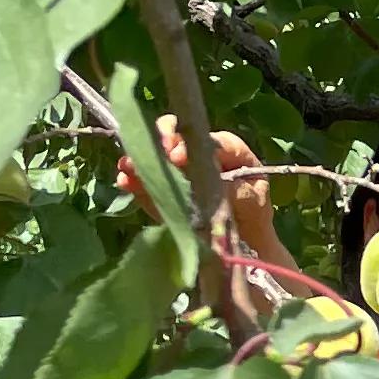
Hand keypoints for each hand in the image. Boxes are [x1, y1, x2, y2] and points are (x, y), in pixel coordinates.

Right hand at [122, 118, 283, 262]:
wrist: (244, 243)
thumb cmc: (253, 216)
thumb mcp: (252, 202)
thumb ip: (235, 190)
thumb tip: (213, 181)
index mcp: (226, 150)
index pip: (205, 139)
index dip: (189, 143)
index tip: (177, 157)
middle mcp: (199, 154)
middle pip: (177, 135)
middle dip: (162, 141)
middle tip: (157, 155)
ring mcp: (179, 170)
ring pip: (157, 154)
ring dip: (141, 158)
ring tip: (129, 165)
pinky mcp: (163, 189)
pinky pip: (147, 181)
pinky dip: (135, 180)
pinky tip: (125, 181)